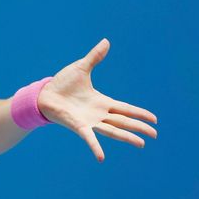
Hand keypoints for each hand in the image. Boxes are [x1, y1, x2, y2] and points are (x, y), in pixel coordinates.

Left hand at [37, 38, 157, 161]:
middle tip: (154, 135)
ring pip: (112, 130)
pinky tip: (101, 158)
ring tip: (141, 144)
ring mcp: (89, 121)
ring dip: (126, 137)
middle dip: (139, 127)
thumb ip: (94, 57)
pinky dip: (95, 147)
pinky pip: (88, 138)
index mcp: (101, 101)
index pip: (125, 108)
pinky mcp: (77, 126)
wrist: (43, 94)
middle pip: (123, 121)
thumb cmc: (61, 84)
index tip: (154, 119)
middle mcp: (98, 114)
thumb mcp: (81, 68)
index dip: (139, 113)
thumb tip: (106, 41)